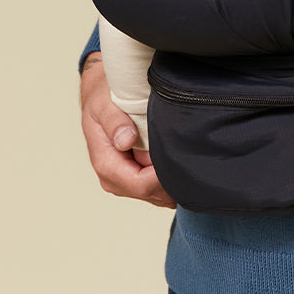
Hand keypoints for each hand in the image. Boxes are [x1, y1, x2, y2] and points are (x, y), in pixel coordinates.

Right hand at [79, 53, 174, 207]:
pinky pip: (160, 186)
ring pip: (159, 194)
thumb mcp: (104, 104)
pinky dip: (172, 174)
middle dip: (174, 178)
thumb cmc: (102, 100)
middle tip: (194, 154)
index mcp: (107, 165)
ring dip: (175, 177)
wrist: (100, 99)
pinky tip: (181, 157)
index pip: (141, 185)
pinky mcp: (137, 176)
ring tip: (188, 152)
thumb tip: (126, 140)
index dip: (164, 176)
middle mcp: (116, 180)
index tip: (182, 156)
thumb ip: (114, 122)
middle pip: (154, 193)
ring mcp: (126, 181)